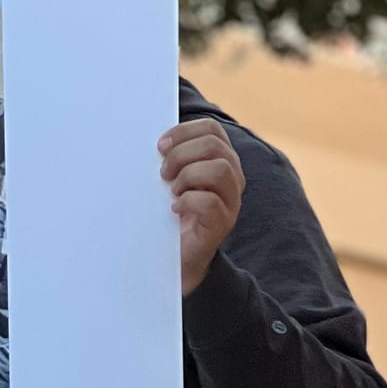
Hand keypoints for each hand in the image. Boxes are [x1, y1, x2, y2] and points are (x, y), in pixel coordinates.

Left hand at [159, 119, 244, 294]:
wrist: (174, 258)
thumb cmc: (168, 216)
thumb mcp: (168, 182)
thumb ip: (169, 160)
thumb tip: (155, 143)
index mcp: (219, 160)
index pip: (211, 129)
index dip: (184, 132)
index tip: (159, 146)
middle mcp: (231, 177)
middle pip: (214, 146)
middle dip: (182, 154)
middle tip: (163, 174)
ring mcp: (230, 201)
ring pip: (219, 170)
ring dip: (188, 176)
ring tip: (172, 192)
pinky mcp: (222, 223)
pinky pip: (211, 202)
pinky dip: (188, 201)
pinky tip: (175, 209)